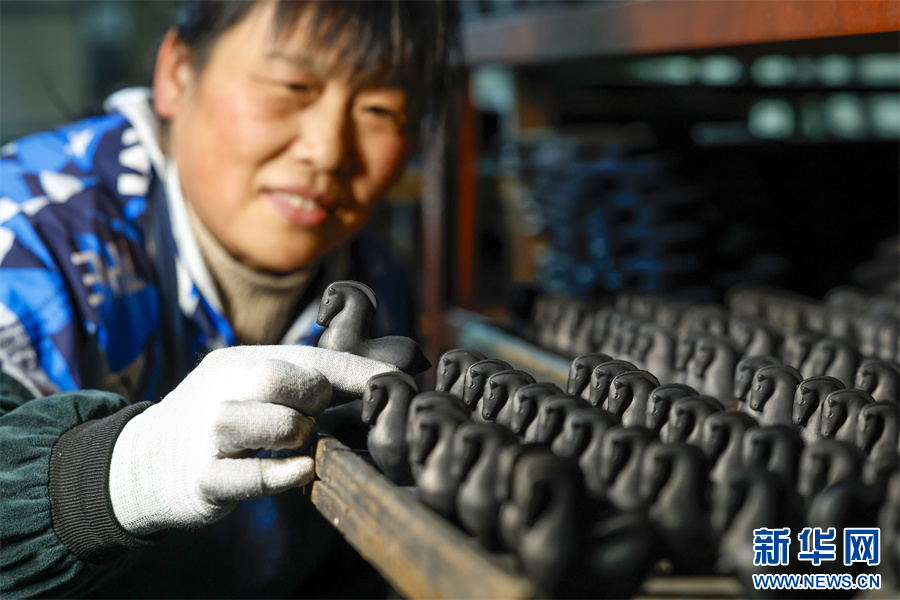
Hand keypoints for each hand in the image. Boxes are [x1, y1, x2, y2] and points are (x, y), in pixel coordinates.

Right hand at [109, 345, 397, 534]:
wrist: (143, 462)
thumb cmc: (225, 419)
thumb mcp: (260, 385)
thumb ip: (324, 374)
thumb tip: (408, 361)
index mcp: (240, 361)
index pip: (308, 356)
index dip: (357, 369)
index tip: (401, 379)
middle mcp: (222, 391)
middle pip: (281, 378)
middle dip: (316, 397)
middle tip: (317, 414)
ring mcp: (208, 436)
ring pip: (272, 423)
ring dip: (299, 434)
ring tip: (297, 440)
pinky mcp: (203, 480)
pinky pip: (253, 476)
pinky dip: (285, 473)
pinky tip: (300, 470)